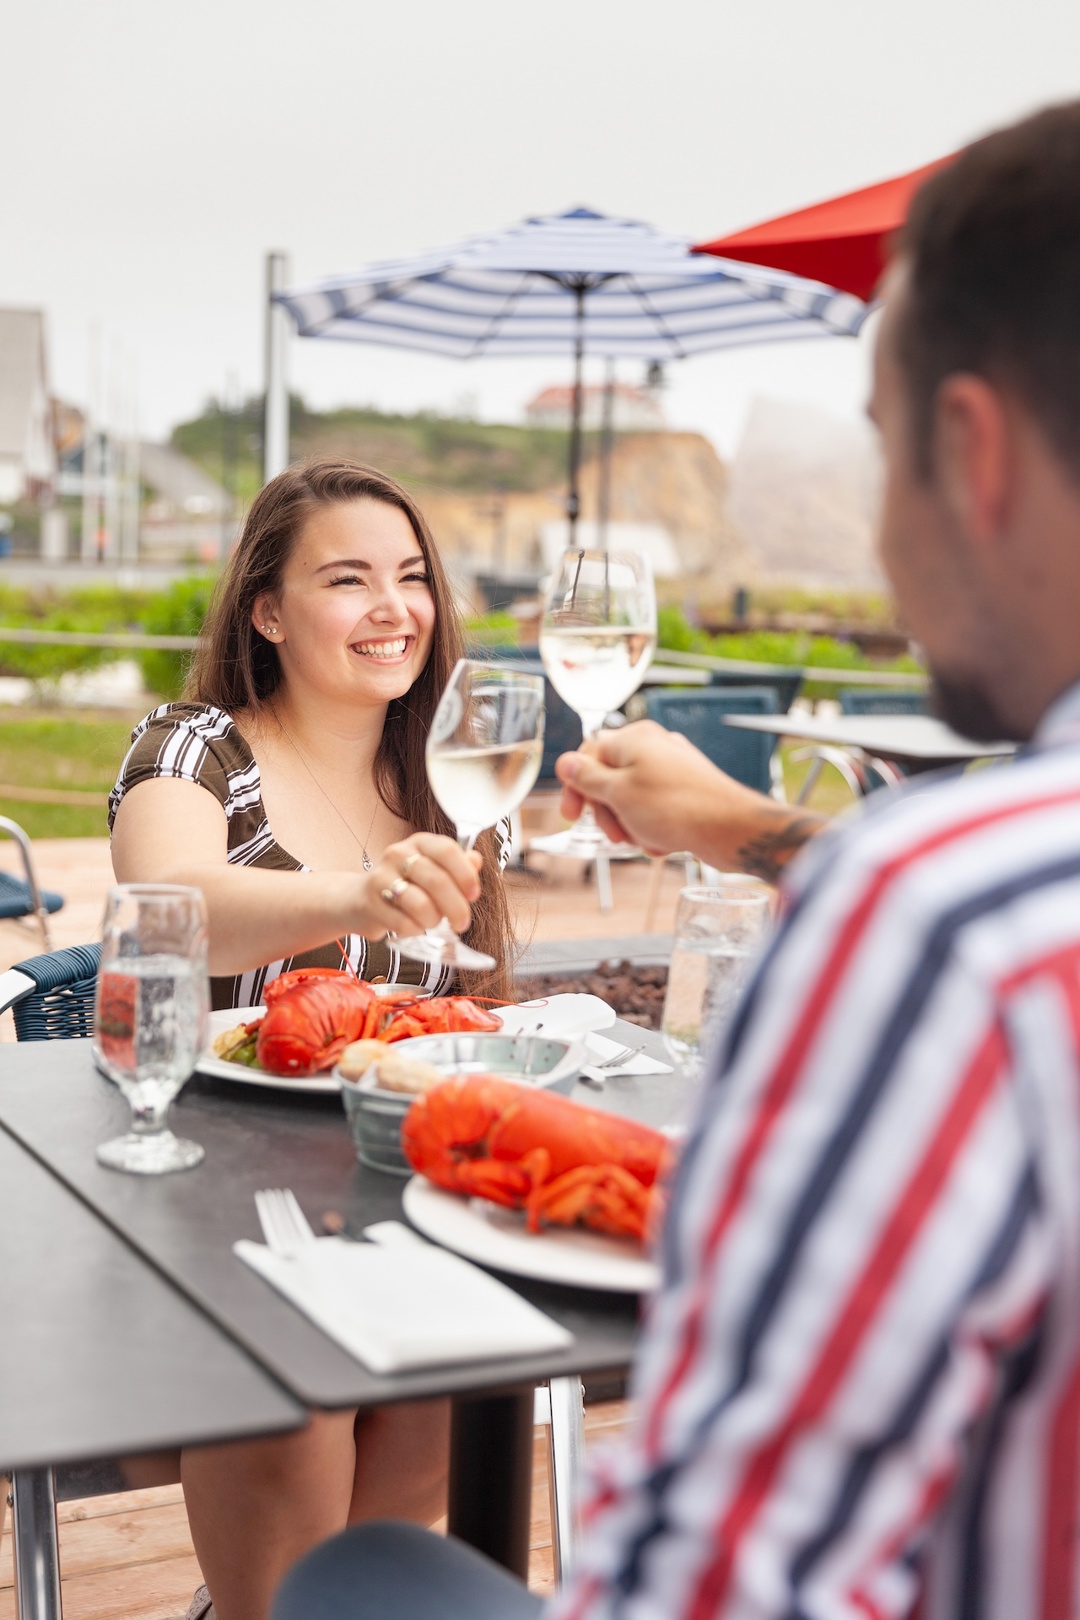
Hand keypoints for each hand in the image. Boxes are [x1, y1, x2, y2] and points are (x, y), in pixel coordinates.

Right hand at [359, 832, 481, 937]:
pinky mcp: (370, 902)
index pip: (447, 850)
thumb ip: (458, 866)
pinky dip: (415, 930)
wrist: (359, 899)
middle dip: (456, 907)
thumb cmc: (405, 885)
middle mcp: (398, 853)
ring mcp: (381, 876)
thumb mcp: (433, 870)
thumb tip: (476, 860)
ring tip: (432, 922)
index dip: (465, 874)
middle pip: (437, 880)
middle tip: (462, 923)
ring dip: (433, 920)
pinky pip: (403, 923)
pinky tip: (413, 927)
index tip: (474, 895)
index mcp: (420, 842)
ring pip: (421, 904)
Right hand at [555, 720, 824, 878]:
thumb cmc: (676, 808)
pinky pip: (654, 808)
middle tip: (615, 833)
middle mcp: (653, 747)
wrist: (730, 829)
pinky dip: (652, 827)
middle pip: (609, 779)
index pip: (588, 755)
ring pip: (631, 798)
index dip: (576, 787)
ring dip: (630, 824)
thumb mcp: (618, 794)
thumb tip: (565, 762)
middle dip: (607, 811)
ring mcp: (671, 768)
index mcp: (633, 739)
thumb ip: (587, 778)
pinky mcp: (685, 790)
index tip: (572, 815)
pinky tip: (662, 841)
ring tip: (644, 839)